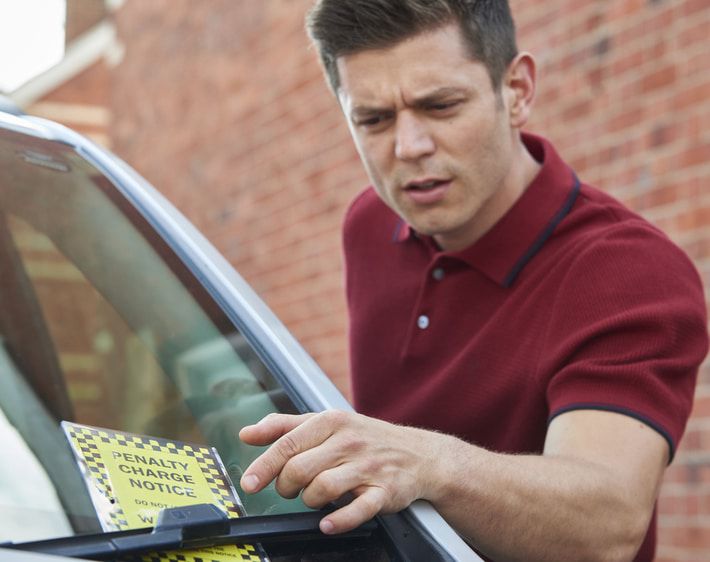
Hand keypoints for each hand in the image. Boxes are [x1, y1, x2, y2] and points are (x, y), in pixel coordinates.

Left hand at [238, 410, 439, 533]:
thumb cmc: (365, 439)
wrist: (419, 455)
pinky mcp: (384, 492)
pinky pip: (357, 509)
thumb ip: (285, 427)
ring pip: (322, 488)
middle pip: (300, 469)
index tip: (249, 484)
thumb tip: (246, 434)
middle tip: (291, 490)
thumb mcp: (326, 423)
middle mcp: (349, 442)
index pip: (288, 443)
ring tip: (314, 498)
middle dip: (287, 486)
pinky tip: (327, 523)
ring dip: (309, 501)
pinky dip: (338, 521)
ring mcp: (368, 467)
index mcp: (331, 422)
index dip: (264, 466)